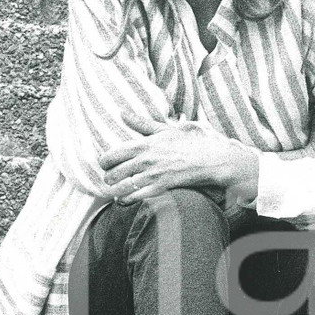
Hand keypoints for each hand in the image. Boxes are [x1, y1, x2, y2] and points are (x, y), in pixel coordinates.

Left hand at [99, 122, 257, 203]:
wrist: (210, 159)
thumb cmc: (188, 143)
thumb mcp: (164, 130)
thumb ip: (141, 123)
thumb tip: (122, 112)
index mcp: (143, 144)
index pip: (111, 155)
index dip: (104, 163)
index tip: (107, 166)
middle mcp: (144, 159)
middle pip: (112, 174)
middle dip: (109, 179)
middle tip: (112, 181)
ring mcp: (152, 175)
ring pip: (121, 188)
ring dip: (115, 192)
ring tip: (117, 193)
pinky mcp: (161, 188)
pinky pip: (135, 198)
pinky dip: (126, 201)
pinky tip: (126, 201)